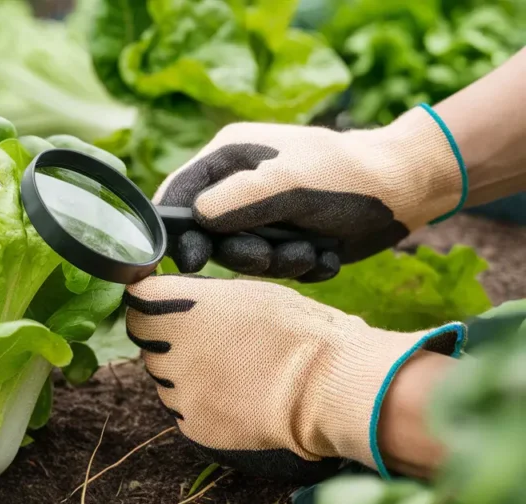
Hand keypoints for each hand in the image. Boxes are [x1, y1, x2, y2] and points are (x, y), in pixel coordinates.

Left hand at [124, 274, 463, 479]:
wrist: (327, 387)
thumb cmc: (297, 329)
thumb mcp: (247, 292)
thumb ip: (199, 297)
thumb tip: (176, 300)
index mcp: (177, 308)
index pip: (136, 301)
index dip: (151, 303)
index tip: (166, 305)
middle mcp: (167, 349)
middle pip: (148, 342)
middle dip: (170, 339)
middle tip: (214, 341)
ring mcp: (177, 392)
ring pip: (165, 379)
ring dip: (187, 373)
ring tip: (235, 370)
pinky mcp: (192, 425)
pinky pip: (185, 410)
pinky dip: (203, 403)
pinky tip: (239, 396)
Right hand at [159, 105, 464, 280]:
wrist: (408, 189)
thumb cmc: (347, 176)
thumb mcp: (289, 183)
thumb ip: (238, 200)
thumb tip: (196, 218)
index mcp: (230, 156)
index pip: (178, 193)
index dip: (175, 229)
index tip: (190, 259)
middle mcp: (240, 186)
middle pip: (209, 235)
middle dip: (243, 252)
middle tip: (269, 255)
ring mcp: (264, 214)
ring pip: (244, 257)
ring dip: (279, 262)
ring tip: (311, 249)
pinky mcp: (288, 238)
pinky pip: (276, 266)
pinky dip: (302, 266)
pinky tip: (327, 253)